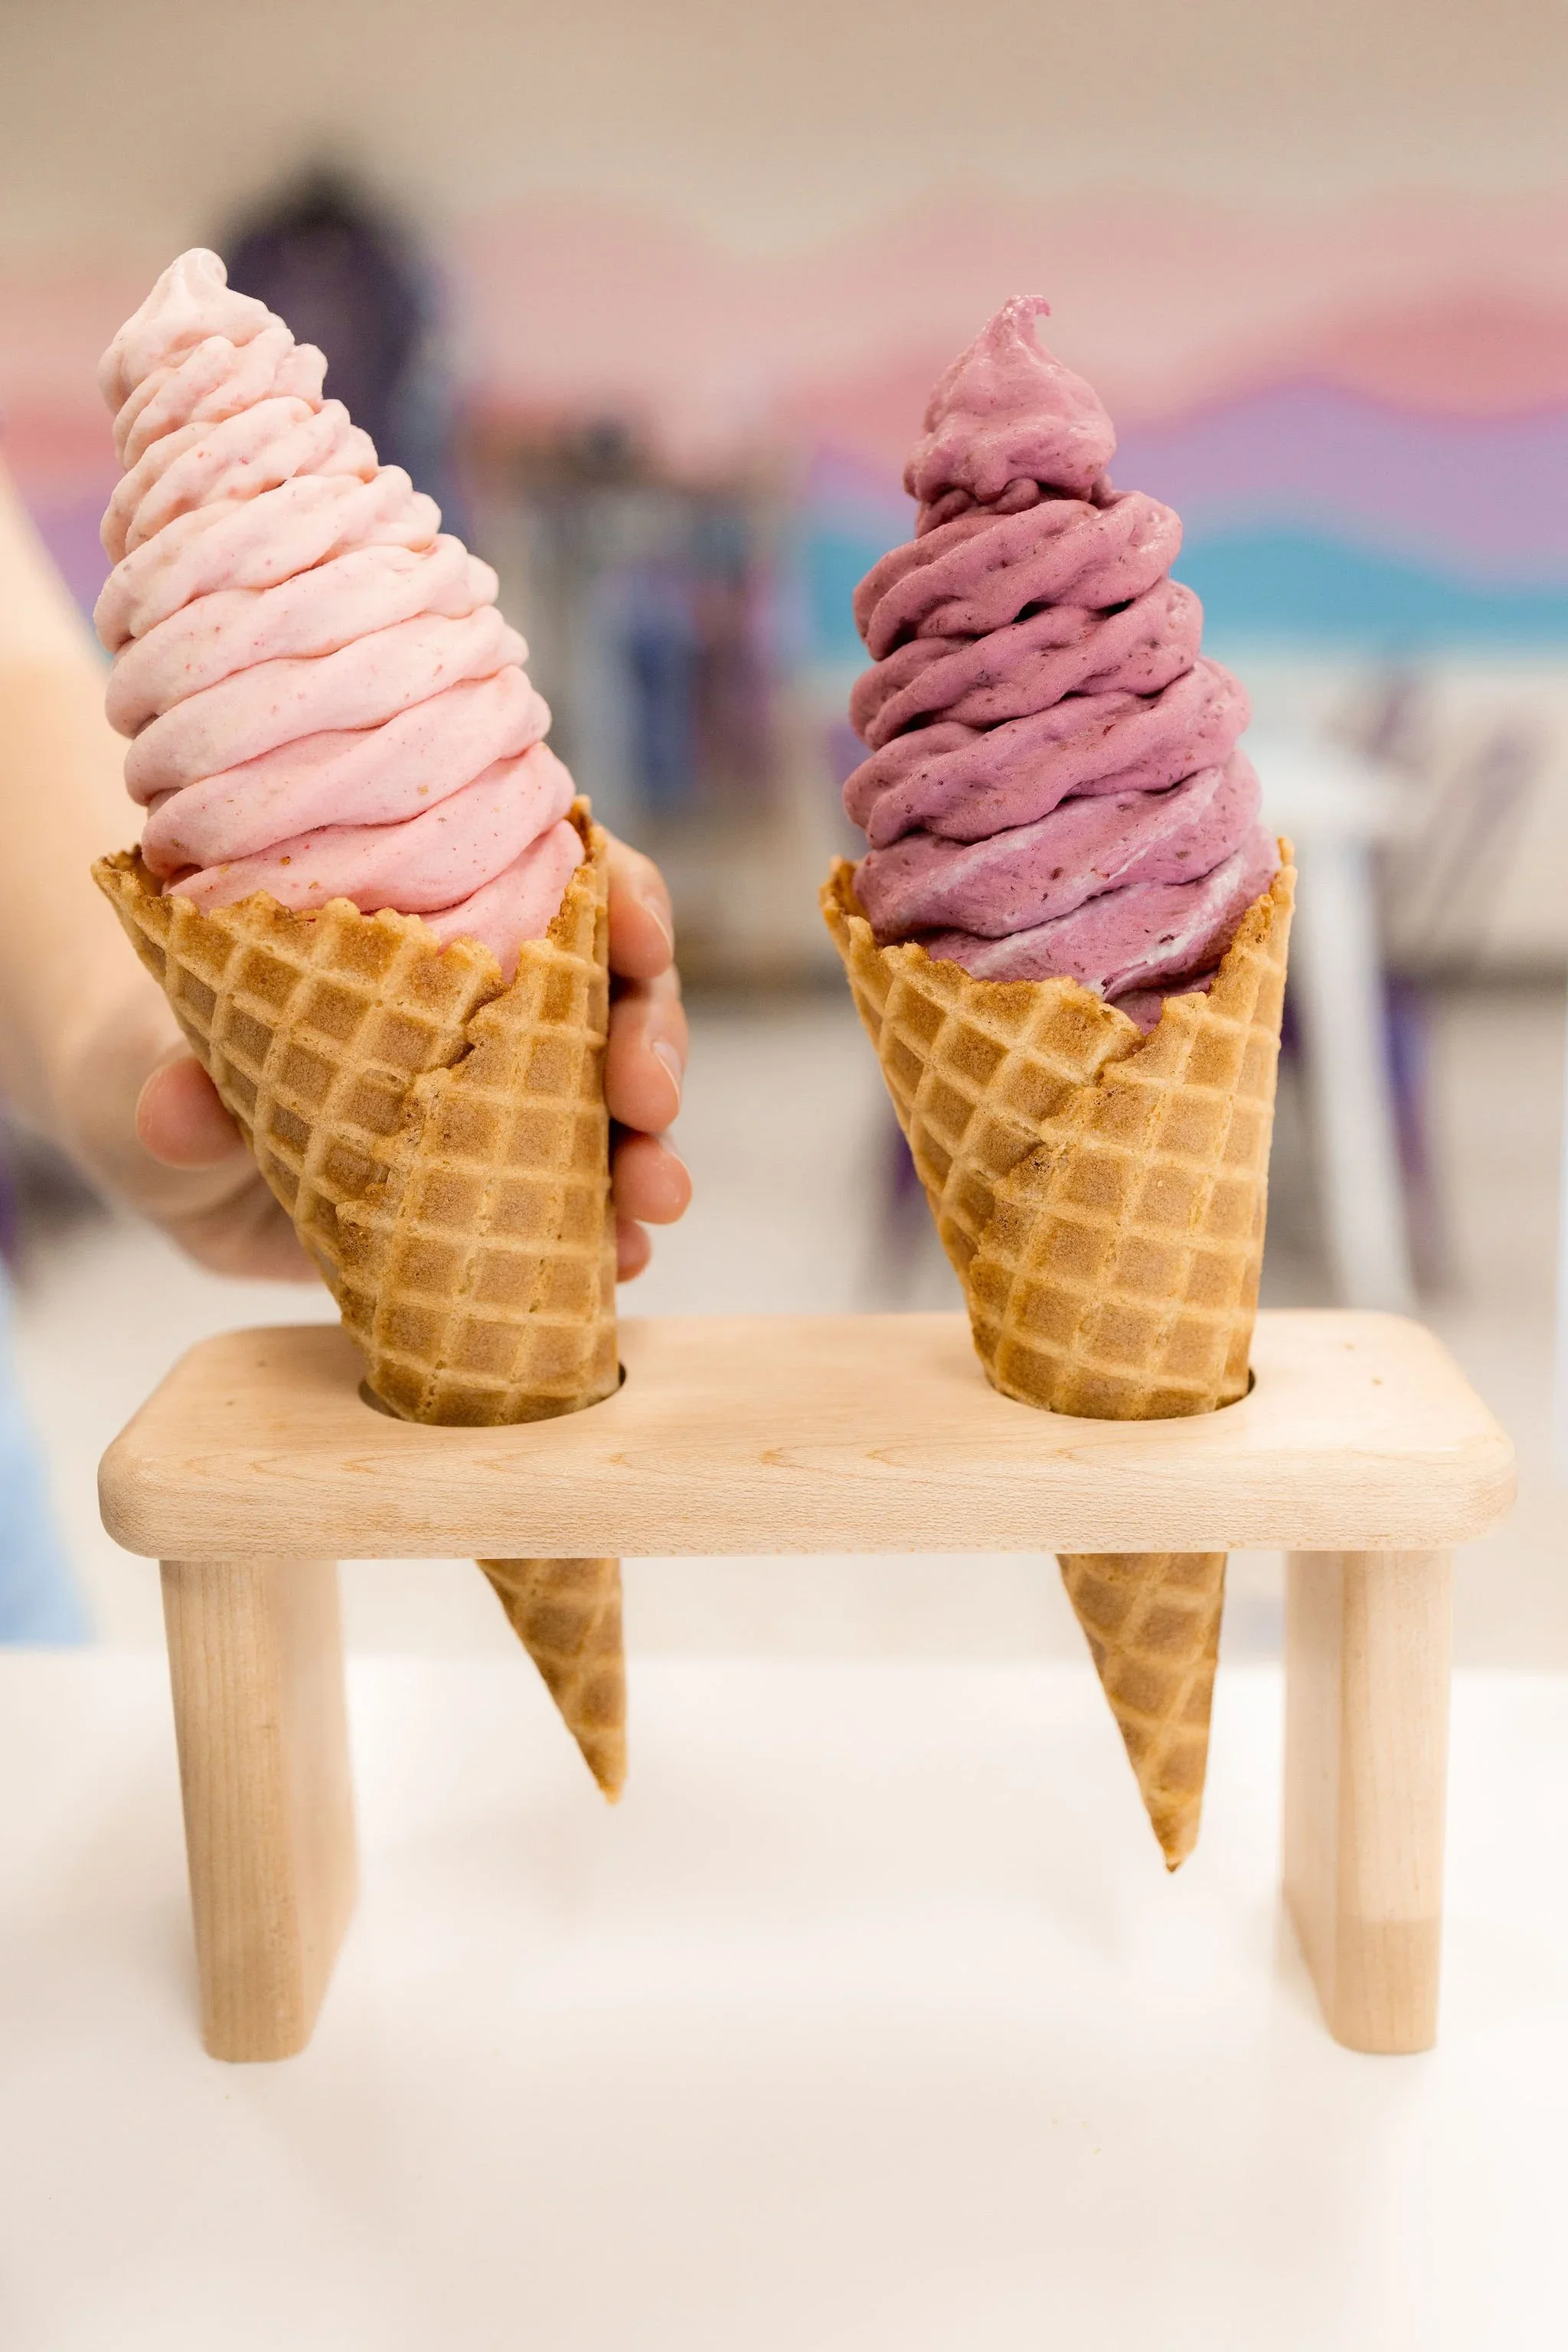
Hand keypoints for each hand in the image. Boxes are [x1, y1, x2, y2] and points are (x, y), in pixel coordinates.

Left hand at [61, 836, 691, 1282]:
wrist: (152, 1153)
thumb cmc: (146, 1058)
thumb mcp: (139, 1061)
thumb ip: (167, 1080)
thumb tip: (179, 1104)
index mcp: (425, 912)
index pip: (554, 873)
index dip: (618, 894)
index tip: (639, 935)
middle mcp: (485, 989)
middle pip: (610, 987)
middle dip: (652, 1038)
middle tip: (649, 1100)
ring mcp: (500, 1086)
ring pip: (615, 1097)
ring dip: (653, 1146)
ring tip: (652, 1202)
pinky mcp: (496, 1179)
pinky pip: (583, 1195)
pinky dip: (614, 1228)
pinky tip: (623, 1261)